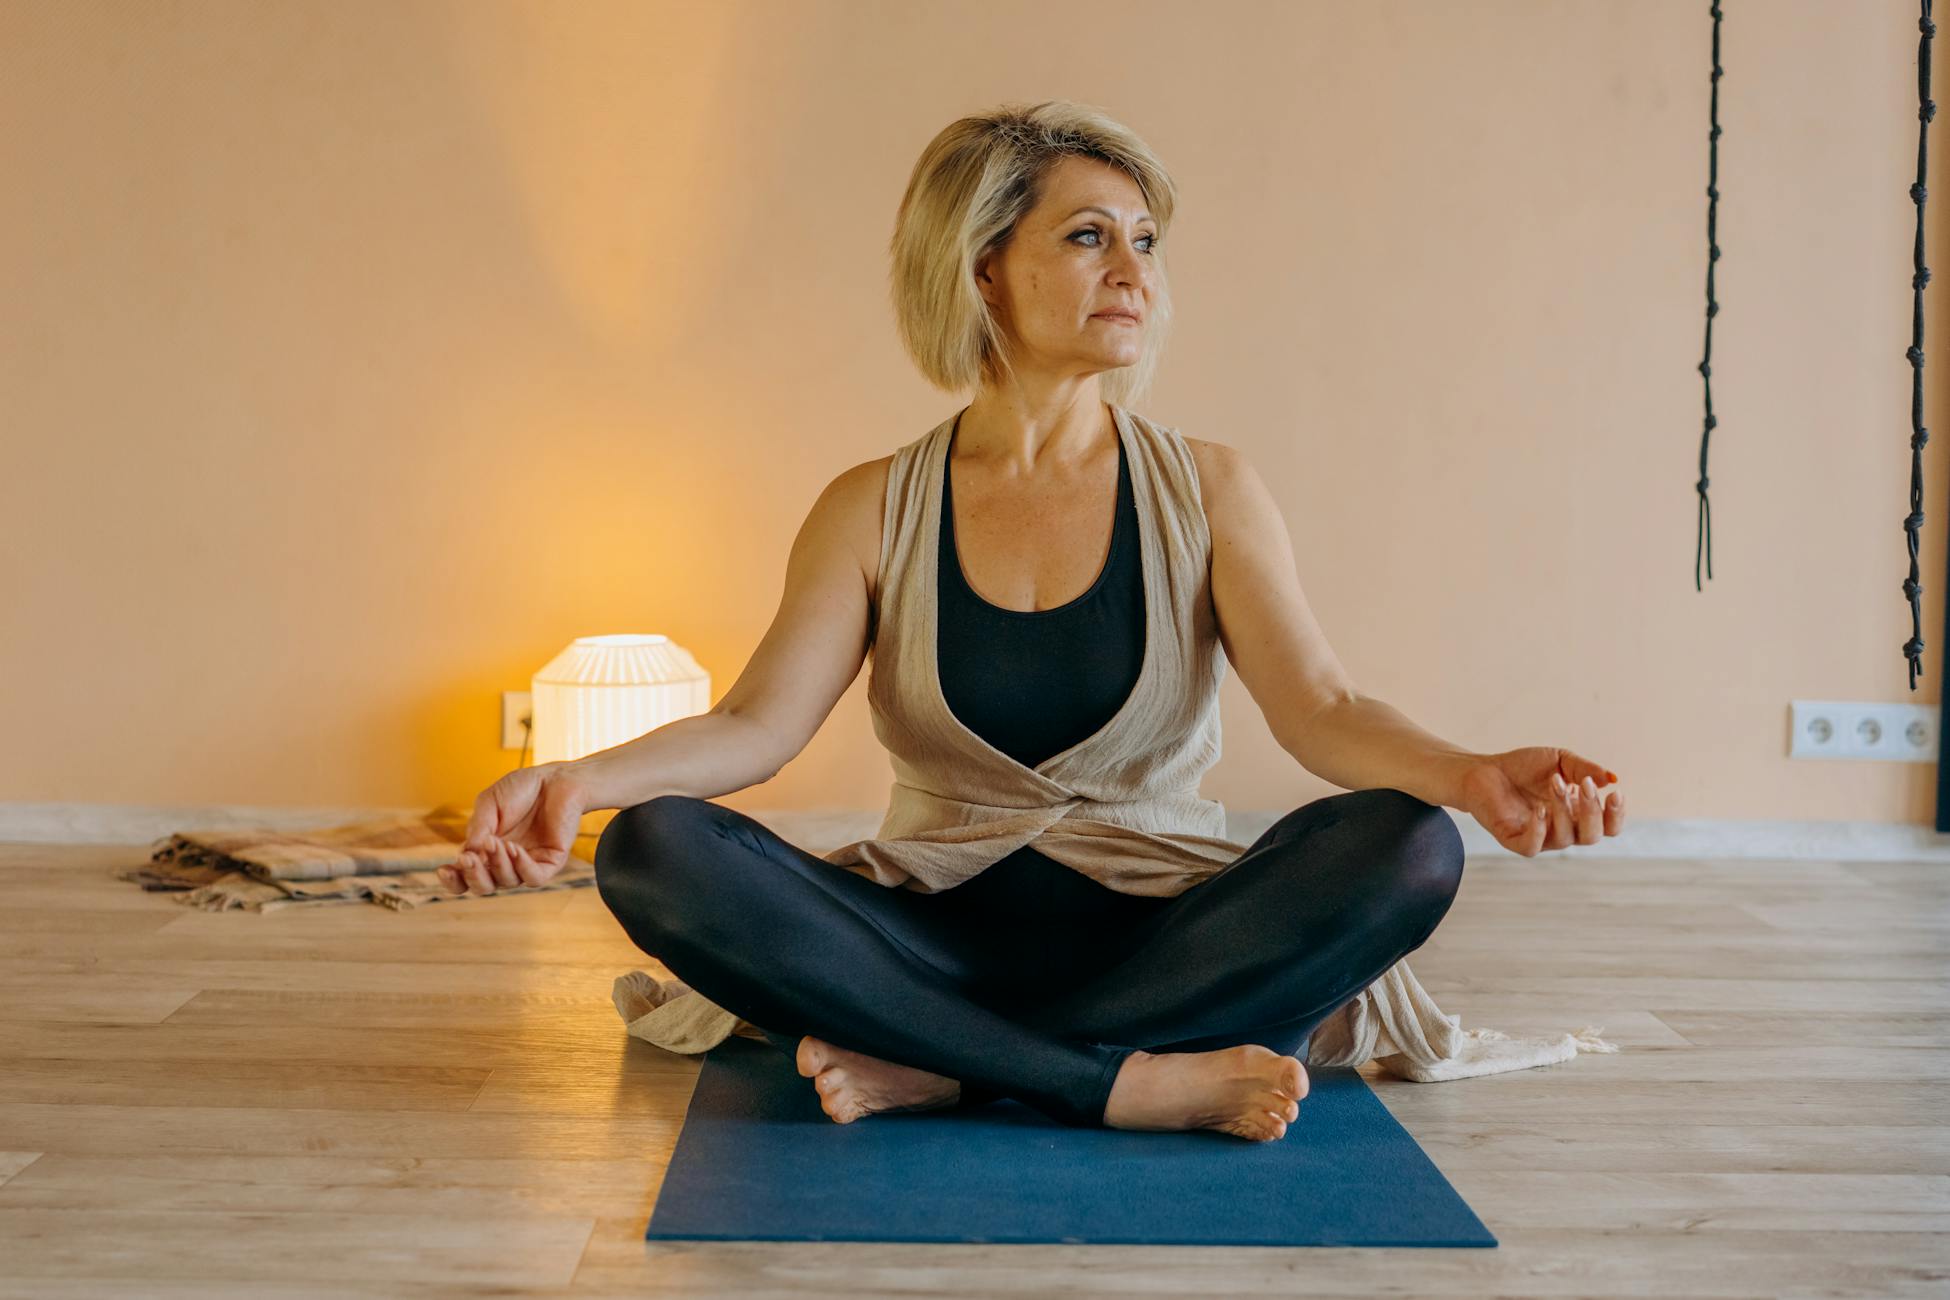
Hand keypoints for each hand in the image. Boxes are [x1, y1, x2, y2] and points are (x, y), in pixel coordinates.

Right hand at [437, 761, 589, 895]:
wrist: (554, 778)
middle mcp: (504, 862)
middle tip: (468, 858)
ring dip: (497, 864)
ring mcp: (527, 864)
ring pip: (507, 881)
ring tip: (496, 842)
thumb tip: (469, 853)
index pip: (465, 876)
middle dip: (472, 876)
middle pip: (483, 886)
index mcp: (484, 851)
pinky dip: (521, 866)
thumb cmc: (520, 789)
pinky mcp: (550, 862)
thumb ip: (478, 827)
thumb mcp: (489, 804)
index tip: (442, 870)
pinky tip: (514, 848)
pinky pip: (534, 877)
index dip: (452, 880)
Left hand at [1455, 747, 1624, 856]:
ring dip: (1564, 809)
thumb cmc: (1524, 767)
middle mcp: (1563, 830)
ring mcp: (1540, 837)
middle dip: (1593, 811)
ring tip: (1554, 782)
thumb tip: (1612, 779)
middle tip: (1584, 785)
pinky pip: (1533, 846)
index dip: (1617, 815)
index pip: (1608, 827)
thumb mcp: (1560, 760)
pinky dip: (1539, 829)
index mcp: (1578, 814)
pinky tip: (1539, 809)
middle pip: (1592, 836)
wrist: (1485, 769)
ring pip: (1565, 838)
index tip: (1615, 792)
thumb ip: (1585, 769)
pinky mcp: (1514, 840)